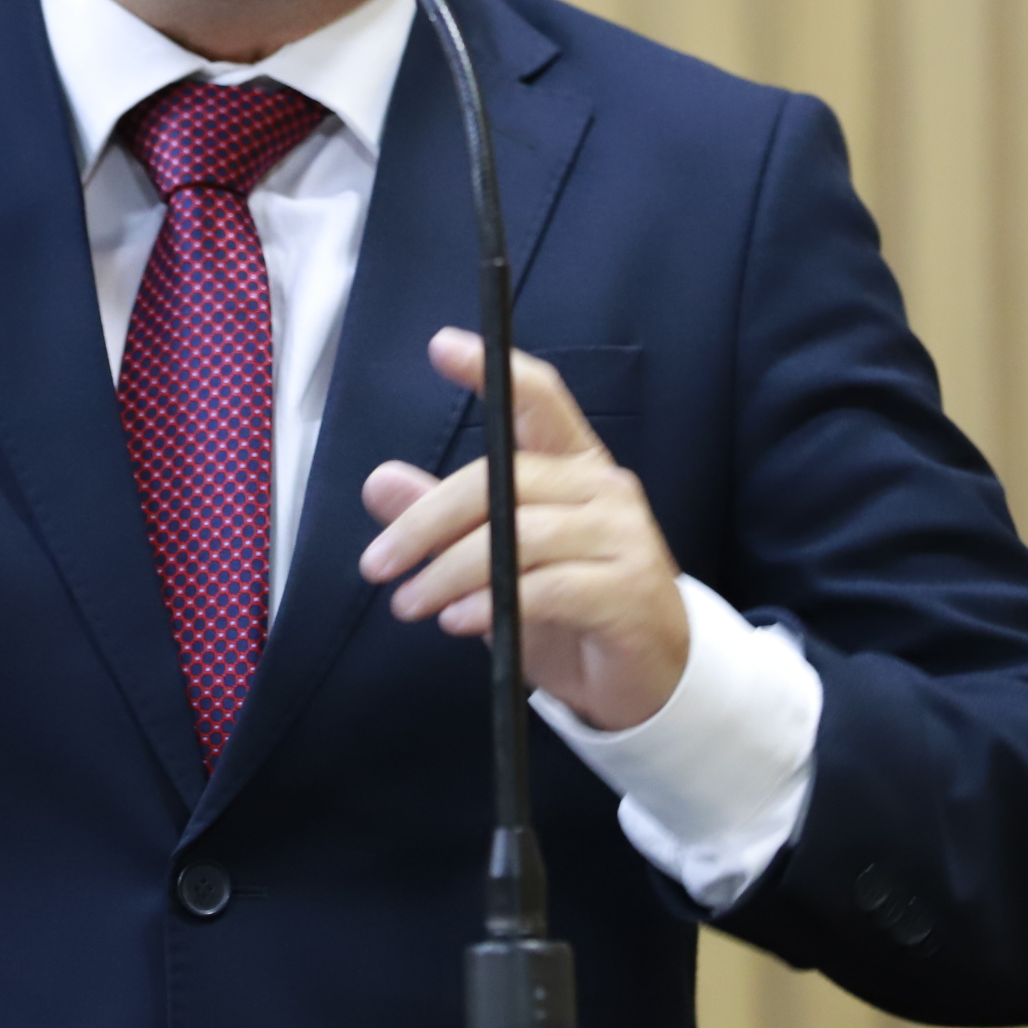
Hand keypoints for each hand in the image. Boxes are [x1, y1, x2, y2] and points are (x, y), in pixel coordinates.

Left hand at [359, 327, 689, 731]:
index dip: (494, 371)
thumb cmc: (572, 614)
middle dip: (429, 520)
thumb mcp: (497, 565)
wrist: (648, 680)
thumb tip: (379, 480)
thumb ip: (444, 521)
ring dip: (451, 572)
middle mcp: (604, 489)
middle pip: (505, 477)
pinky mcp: (629, 591)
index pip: (538, 402)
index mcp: (574, 467)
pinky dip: (493, 603)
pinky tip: (460, 620)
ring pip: (520, 535)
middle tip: (379, 562)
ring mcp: (623, 537)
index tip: (443, 347)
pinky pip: (548, 587)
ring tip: (412, 602)